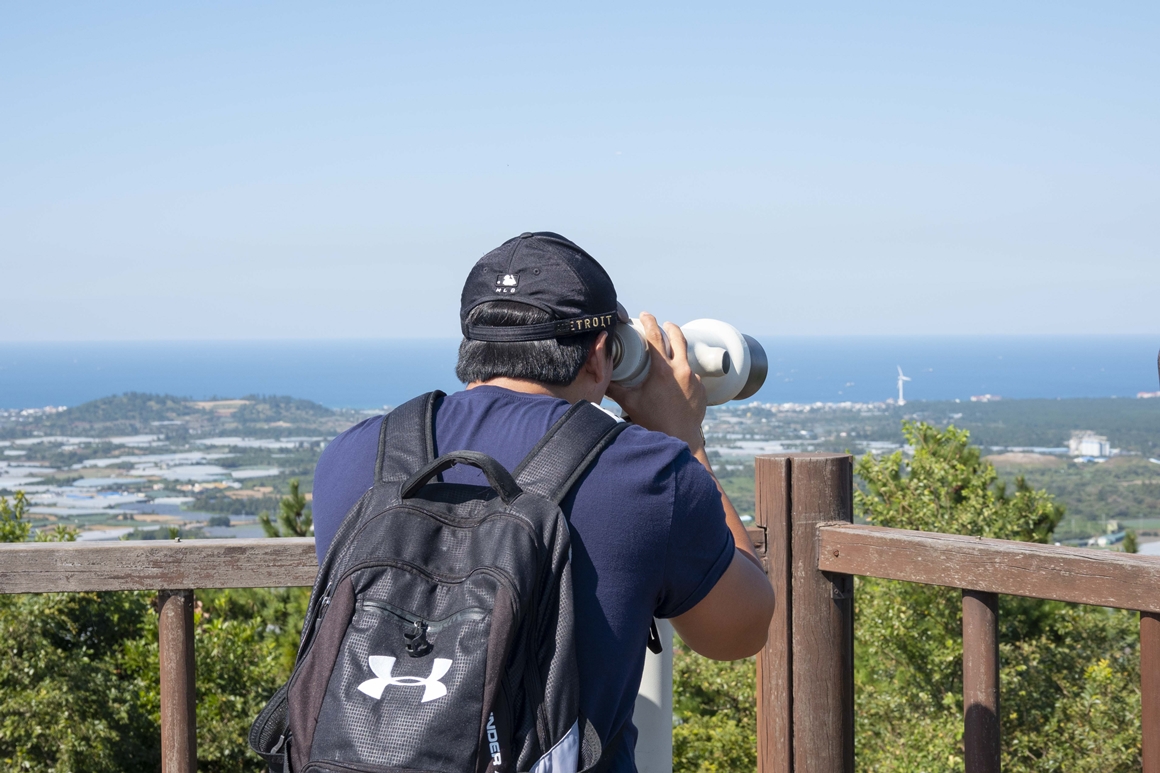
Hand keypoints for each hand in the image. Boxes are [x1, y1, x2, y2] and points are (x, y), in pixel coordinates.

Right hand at [606, 312, 707, 451]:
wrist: (679, 438)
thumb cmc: (653, 421)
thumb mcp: (630, 402)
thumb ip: (614, 388)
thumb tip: (600, 378)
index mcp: (662, 370)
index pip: (655, 337)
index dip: (649, 322)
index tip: (645, 315)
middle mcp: (681, 370)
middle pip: (678, 338)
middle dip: (670, 328)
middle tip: (663, 324)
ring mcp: (694, 379)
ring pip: (686, 357)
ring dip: (677, 353)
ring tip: (669, 356)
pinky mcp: (702, 388)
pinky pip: (692, 375)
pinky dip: (683, 374)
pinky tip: (676, 383)